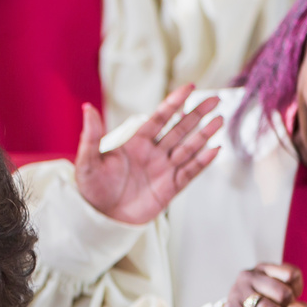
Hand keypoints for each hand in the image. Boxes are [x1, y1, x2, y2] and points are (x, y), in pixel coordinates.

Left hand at [75, 85, 221, 225]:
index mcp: (136, 143)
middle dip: (197, 114)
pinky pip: (190, 172)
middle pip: (180, 129)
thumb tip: (87, 108)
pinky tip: (215, 149)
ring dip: (204, 134)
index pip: (159, 118)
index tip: (190, 87)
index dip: (174, 102)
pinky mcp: (170, 188)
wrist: (100, 218)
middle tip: (215, 99)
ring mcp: (163, 170)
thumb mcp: (88, 161)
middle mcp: (153, 154)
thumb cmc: (92, 189)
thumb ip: (91, 135)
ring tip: (219, 119)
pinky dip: (203, 161)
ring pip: (188, 148)